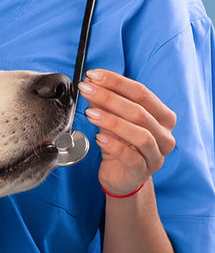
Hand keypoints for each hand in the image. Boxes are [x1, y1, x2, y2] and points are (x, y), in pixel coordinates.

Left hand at [78, 69, 175, 195]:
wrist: (120, 177)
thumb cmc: (120, 145)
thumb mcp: (111, 121)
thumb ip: (104, 104)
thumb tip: (91, 84)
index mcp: (162, 116)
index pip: (141, 92)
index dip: (116, 82)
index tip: (94, 75)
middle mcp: (165, 135)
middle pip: (140, 111)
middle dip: (110, 98)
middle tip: (87, 90)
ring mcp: (156, 155)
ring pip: (140, 135)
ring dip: (112, 121)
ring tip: (90, 113)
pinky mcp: (143, 172)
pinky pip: (131, 158)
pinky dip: (114, 145)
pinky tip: (99, 138)